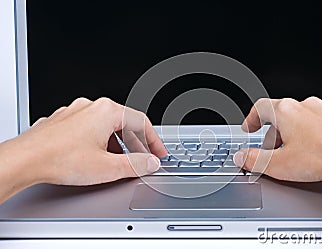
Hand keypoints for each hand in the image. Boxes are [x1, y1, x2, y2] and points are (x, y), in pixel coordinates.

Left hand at [7, 97, 166, 185]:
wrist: (24, 160)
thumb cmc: (59, 159)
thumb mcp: (107, 167)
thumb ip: (135, 164)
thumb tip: (150, 162)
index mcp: (106, 111)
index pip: (141, 122)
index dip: (153, 140)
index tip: (158, 153)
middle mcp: (90, 106)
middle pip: (123, 122)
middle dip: (135, 142)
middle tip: (142, 158)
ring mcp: (74, 112)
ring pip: (105, 125)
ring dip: (116, 143)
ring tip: (118, 161)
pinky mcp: (62, 121)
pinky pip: (88, 128)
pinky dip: (98, 141)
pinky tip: (94, 156)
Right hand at [233, 96, 321, 181]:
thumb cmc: (321, 157)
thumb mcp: (278, 164)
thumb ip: (254, 160)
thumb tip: (241, 157)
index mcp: (286, 111)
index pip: (260, 107)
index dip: (251, 119)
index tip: (249, 128)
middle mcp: (306, 106)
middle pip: (281, 116)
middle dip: (273, 134)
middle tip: (271, 151)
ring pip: (301, 120)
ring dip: (293, 134)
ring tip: (294, 155)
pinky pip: (319, 125)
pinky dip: (312, 136)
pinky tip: (315, 153)